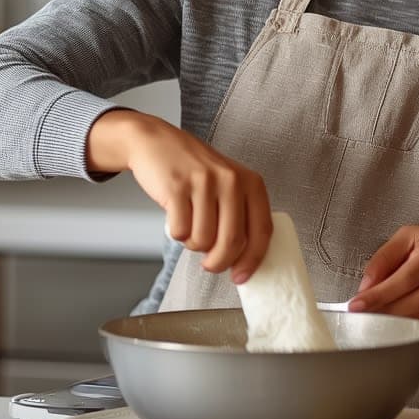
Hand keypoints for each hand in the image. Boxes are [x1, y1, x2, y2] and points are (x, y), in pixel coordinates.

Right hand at [86, 109, 272, 282]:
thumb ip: (240, 214)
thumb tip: (244, 259)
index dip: (252, 260)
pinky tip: (176, 216)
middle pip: (232, 242)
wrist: (157, 142)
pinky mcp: (177, 187)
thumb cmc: (194, 170)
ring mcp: (204, 182)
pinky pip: (179, 232)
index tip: (241, 276)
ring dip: (193, 243)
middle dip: (219, 262)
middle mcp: (231, 180)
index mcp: (250, 182)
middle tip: (210, 264)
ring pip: (203, 240)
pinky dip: (176, 233)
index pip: (262, 230)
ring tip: (190, 225)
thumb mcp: (228, 183)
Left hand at [347, 226, 418, 331]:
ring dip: (399, 322)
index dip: (380, 293)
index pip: (407, 276)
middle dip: (388, 311)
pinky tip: (398, 325)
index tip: (356, 304)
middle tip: (365, 315)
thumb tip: (366, 288)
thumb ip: (384, 260)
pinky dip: (414, 328)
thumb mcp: (405, 238)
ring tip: (377, 320)